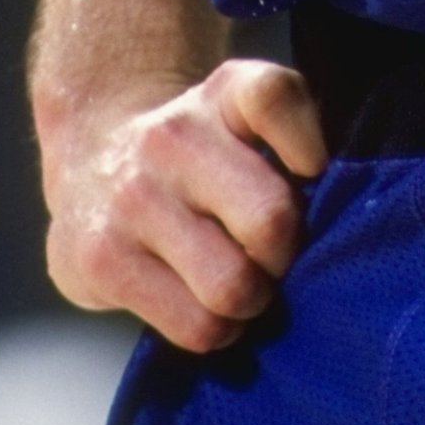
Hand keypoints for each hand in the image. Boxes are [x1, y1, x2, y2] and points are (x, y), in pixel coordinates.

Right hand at [40, 60, 326, 353]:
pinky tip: (204, 305)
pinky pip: (196, 327)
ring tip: (239, 285)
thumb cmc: (200, 153)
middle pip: (270, 220)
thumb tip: (331, 209)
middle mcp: (171, 137)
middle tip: (271, 255)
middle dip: (284, 254)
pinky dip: (216, 330)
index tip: (310, 172)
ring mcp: (132, 199)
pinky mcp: (102, 261)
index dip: (307, 144)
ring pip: (233, 286)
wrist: (93, 162)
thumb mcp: (245, 115)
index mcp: (220, 94)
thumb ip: (295, 136)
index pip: (274, 97)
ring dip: (251, 300)